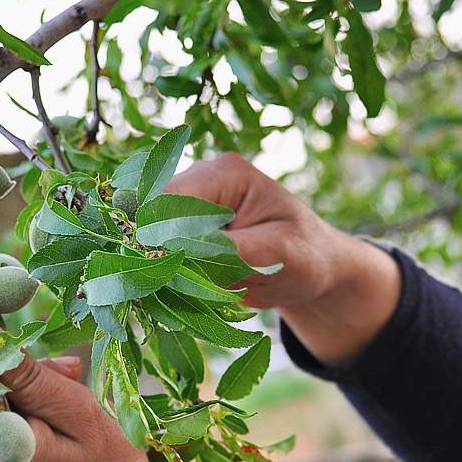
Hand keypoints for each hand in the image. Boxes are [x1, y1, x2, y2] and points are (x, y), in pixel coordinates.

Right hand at [167, 152, 400, 364]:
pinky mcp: (183, 223)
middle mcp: (202, 178)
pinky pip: (156, 242)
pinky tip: (170, 284)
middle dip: (152, 248)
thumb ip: (231, 251)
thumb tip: (184, 255)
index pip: (172, 197)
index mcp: (227, 174)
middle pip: (152, 210)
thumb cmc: (306, 256)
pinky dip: (160, 264)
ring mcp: (190, 200)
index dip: (156, 233)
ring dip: (154, 258)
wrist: (313, 267)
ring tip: (168, 287)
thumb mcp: (278, 254)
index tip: (156, 269)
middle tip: (161, 285)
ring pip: (148, 228)